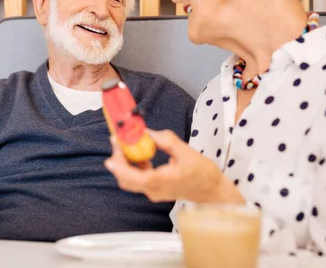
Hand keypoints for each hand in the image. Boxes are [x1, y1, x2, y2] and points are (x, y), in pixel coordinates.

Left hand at [105, 129, 242, 203]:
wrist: (211, 191)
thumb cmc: (202, 173)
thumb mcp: (186, 152)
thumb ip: (165, 140)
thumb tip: (148, 133)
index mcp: (162, 181)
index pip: (133, 177)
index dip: (120, 165)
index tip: (114, 149)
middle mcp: (154, 190)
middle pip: (126, 179)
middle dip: (118, 160)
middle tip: (117, 141)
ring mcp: (153, 192)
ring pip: (130, 179)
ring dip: (125, 162)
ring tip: (125, 144)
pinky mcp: (154, 190)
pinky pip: (138, 179)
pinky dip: (134, 166)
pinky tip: (140, 153)